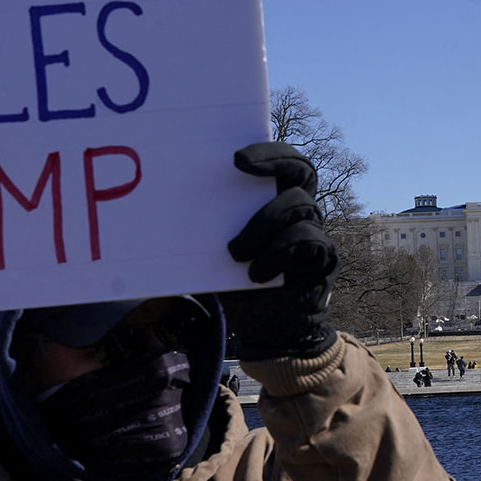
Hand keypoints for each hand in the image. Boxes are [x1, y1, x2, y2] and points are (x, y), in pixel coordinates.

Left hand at [220, 143, 338, 359]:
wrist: (269, 329)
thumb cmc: (240, 285)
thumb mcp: (216, 254)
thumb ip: (204, 232)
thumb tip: (157, 212)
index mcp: (275, 200)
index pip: (281, 160)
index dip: (266, 151)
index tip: (233, 157)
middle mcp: (301, 209)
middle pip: (301, 169)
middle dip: (273, 160)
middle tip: (239, 166)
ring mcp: (315, 232)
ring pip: (300, 205)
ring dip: (263, 223)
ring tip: (235, 253)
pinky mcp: (324, 259)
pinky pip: (309, 240)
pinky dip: (279, 253)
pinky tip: (257, 273)